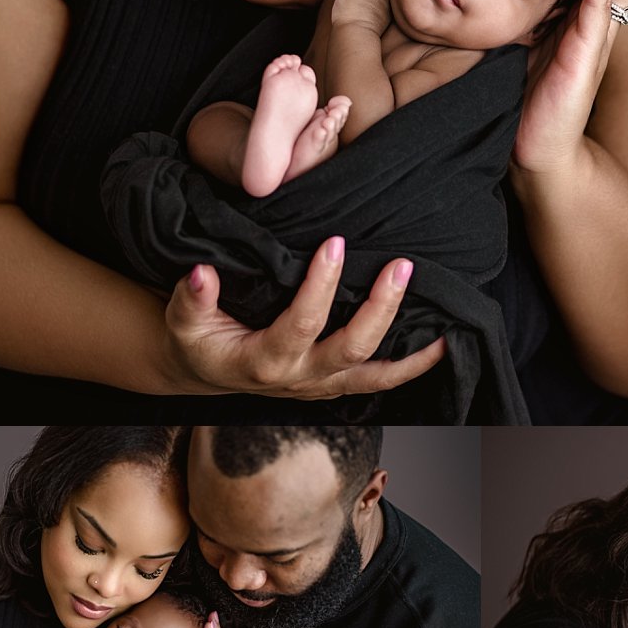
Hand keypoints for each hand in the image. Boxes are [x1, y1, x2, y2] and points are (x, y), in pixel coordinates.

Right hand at [161, 237, 445, 397]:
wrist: (205, 372)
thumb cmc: (198, 339)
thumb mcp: (183, 321)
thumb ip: (191, 299)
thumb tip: (201, 272)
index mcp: (264, 361)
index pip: (302, 323)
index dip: (321, 286)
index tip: (335, 243)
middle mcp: (301, 378)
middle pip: (352, 349)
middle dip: (381, 309)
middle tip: (400, 267)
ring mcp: (323, 384)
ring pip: (376, 372)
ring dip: (411, 350)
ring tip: (443, 320)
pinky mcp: (336, 383)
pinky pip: (381, 380)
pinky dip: (412, 366)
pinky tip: (442, 345)